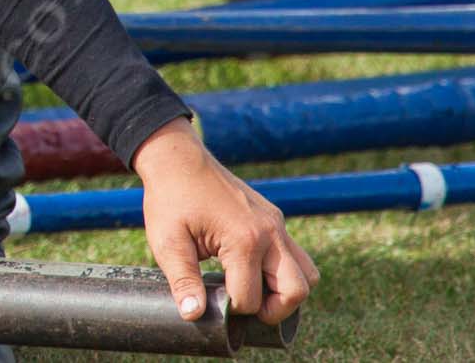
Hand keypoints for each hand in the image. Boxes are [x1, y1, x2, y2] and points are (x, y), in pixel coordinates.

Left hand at [135, 118, 317, 326]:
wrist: (177, 159)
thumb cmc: (170, 199)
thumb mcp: (167, 242)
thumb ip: (182, 281)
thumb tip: (193, 315)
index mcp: (244, 240)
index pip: (251, 298)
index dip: (232, 309)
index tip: (212, 300)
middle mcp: (269, 232)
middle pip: (297, 291)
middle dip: (274, 310)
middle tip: (244, 307)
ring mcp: (276, 223)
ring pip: (307, 273)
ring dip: (286, 290)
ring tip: (253, 289)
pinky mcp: (274, 217)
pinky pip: (294, 253)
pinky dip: (283, 270)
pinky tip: (252, 269)